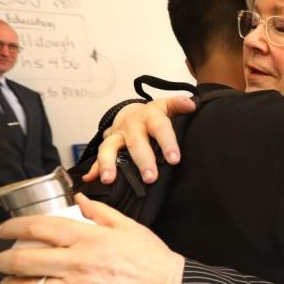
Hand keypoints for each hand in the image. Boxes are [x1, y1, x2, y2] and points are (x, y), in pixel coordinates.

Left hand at [0, 194, 184, 283]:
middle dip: (3, 260)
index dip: (14, 227)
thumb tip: (78, 200)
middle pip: (26, 261)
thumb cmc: (149, 256)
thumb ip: (99, 212)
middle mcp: (78, 263)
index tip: (2, 230)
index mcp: (88, 238)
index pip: (39, 229)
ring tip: (7, 283)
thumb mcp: (127, 225)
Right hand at [82, 96, 196, 183]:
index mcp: (149, 115)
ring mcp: (117, 135)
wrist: (131, 113)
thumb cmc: (153, 115)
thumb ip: (179, 106)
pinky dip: (94, 168)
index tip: (174, 159)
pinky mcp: (107, 145)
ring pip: (109, 148)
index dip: (167, 142)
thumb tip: (191, 104)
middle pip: (136, 142)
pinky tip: (91, 179)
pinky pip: (97, 157)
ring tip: (110, 179)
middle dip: (143, 160)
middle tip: (150, 178)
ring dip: (108, 163)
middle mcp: (131, 125)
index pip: (160, 127)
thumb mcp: (167, 107)